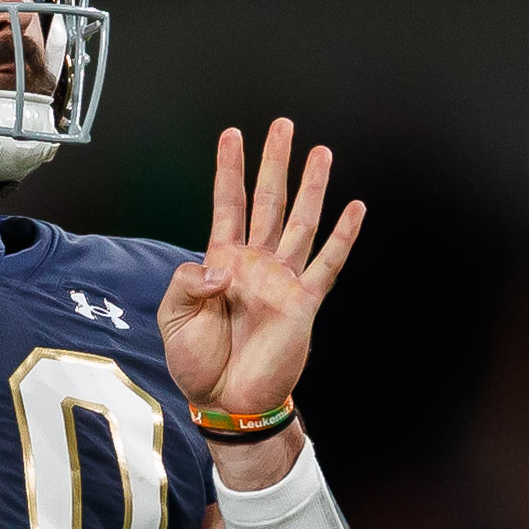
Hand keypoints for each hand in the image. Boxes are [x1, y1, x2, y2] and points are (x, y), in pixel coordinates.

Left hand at [158, 119, 364, 447]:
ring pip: (301, 222)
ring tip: (320, 153)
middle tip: (282, 126)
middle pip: (268, 201)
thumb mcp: (173, 318)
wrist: (227, 401)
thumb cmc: (198, 363)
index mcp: (220, 262)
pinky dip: (342, 236)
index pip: (227, 204)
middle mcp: (255, 264)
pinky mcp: (304, 303)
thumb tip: (217, 266)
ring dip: (311, 187)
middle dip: (275, 163)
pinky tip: (354, 209)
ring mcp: (281, 280)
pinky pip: (328, 264)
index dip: (229, 170)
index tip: (231, 135)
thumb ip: (185, 283)